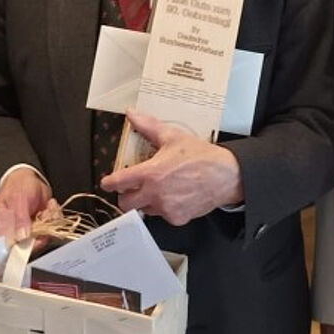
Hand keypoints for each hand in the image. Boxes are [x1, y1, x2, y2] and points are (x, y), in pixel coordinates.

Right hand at [0, 168, 53, 243]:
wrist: (30, 177)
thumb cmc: (18, 186)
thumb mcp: (18, 200)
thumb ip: (20, 219)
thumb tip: (22, 237)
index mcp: (1, 227)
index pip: (9, 246)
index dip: (24, 247)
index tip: (37, 239)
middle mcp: (14, 232)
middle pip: (29, 245)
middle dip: (42, 231)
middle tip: (45, 216)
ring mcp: (28, 230)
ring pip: (43, 237)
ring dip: (50, 221)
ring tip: (47, 207)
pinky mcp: (40, 226)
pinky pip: (51, 229)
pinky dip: (54, 216)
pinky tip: (49, 205)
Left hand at [100, 109, 242, 225]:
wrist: (226, 176)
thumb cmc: (201, 156)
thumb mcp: (172, 136)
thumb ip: (148, 126)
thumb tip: (132, 115)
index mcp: (150, 174)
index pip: (118, 183)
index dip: (109, 183)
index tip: (107, 182)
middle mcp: (155, 194)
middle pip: (125, 204)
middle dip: (125, 196)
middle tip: (131, 188)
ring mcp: (166, 208)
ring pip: (144, 209)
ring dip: (145, 201)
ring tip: (158, 189)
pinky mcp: (177, 218)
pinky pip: (162, 215)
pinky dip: (164, 208)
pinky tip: (173, 196)